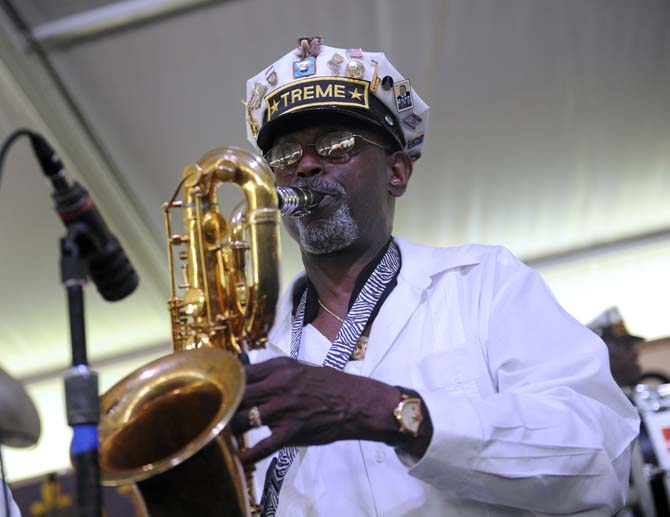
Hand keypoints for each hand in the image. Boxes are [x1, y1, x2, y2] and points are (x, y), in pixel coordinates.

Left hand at [230, 357, 400, 464]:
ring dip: (229, 428)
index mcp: (279, 368)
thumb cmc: (328, 384)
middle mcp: (278, 386)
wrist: (355, 402)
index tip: (213, 389)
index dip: (223, 382)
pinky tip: (238, 458)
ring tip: (219, 433)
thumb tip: (247, 376)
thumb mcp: (299, 368)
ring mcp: (284, 410)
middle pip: (237, 396)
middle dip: (220, 404)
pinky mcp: (292, 431)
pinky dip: (248, 454)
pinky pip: (263, 446)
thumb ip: (272, 372)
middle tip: (209, 412)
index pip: (241, 373)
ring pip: (244, 420)